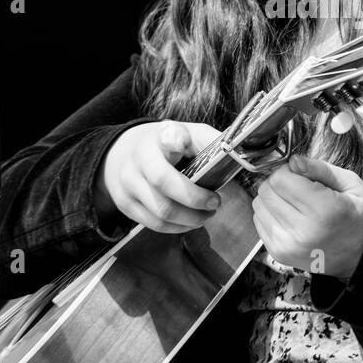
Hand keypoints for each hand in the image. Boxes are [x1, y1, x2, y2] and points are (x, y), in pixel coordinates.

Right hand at [100, 120, 222, 233]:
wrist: (123, 153)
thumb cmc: (166, 145)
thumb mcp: (188, 134)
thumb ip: (210, 142)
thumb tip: (239, 155)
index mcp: (160, 136)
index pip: (166, 136)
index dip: (175, 139)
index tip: (182, 142)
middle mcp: (139, 158)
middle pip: (164, 183)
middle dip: (196, 199)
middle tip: (215, 203)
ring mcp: (128, 182)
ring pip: (161, 210)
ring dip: (190, 218)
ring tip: (207, 215)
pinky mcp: (124, 204)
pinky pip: (154, 224)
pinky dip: (177, 227)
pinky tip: (190, 222)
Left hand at [252, 153, 362, 280]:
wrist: (352, 257)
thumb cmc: (353, 217)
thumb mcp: (352, 186)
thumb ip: (322, 169)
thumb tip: (294, 161)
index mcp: (324, 210)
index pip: (281, 179)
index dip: (288, 171)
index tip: (301, 175)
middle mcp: (303, 230)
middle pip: (267, 190)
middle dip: (279, 182)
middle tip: (297, 188)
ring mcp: (287, 244)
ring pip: (259, 204)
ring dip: (272, 197)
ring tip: (293, 203)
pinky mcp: (276, 251)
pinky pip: (258, 220)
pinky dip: (270, 213)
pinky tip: (288, 216)